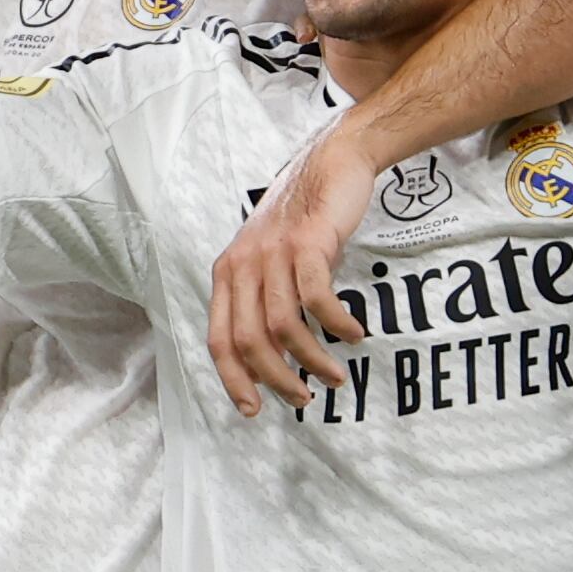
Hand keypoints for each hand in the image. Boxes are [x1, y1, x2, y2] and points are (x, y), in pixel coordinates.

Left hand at [205, 127, 371, 418]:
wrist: (330, 162)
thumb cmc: (302, 219)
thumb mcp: (268, 259)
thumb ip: (262, 299)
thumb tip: (272, 358)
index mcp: (227, 274)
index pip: (219, 339)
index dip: (233, 379)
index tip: (253, 409)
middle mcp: (243, 265)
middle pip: (249, 340)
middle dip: (275, 379)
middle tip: (302, 397)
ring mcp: (274, 253)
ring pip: (282, 325)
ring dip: (310, 359)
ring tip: (333, 376)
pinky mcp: (308, 244)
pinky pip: (317, 299)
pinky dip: (336, 324)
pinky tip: (353, 335)